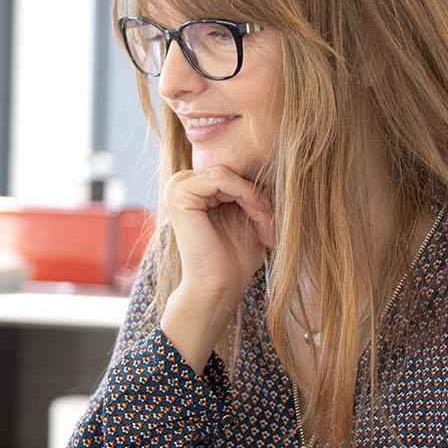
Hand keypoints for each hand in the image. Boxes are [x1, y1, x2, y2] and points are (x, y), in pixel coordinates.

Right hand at [159, 166, 274, 371]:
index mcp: (193, 187)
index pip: (231, 172)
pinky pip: (222, 178)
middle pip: (230, 171)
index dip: (255, 191)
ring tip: (265, 226)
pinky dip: (247, 195)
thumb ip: (251, 190)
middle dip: (256, 196)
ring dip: (254, 198)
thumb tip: (272, 160)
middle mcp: (180, 184)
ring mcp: (176, 188)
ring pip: (229, 174)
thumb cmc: (234, 257)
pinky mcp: (179, 195)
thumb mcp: (247, 215)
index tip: (271, 219)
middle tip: (270, 225)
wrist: (219, 286)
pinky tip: (258, 217)